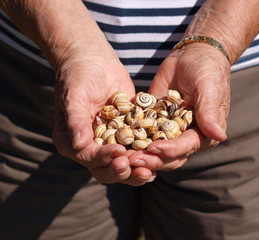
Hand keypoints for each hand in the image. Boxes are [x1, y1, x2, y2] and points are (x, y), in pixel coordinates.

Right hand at [52, 45, 154, 185]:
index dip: (104, 158)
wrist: (93, 59)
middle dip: (124, 171)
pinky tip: (159, 157)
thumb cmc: (78, 75)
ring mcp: (109, 140)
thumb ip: (76, 121)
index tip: (119, 154)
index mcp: (72, 140)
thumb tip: (79, 145)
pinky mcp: (126, 132)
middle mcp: (90, 145)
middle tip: (140, 171)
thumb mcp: (74, 96)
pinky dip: (146, 154)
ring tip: (151, 172)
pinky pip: (135, 147)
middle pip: (106, 167)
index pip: (88, 156)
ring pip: (123, 162)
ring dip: (136, 169)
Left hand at [129, 43, 230, 170]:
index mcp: (204, 133)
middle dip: (151, 159)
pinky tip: (116, 141)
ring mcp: (169, 130)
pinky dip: (131, 138)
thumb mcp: (209, 89)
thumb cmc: (207, 70)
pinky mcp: (155, 121)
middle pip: (169, 156)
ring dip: (139, 153)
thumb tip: (220, 136)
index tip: (154, 148)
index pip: (186, 147)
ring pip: (153, 148)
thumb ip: (210, 113)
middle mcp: (186, 136)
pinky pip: (142, 132)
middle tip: (132, 159)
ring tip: (122, 155)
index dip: (170, 150)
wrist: (192, 54)